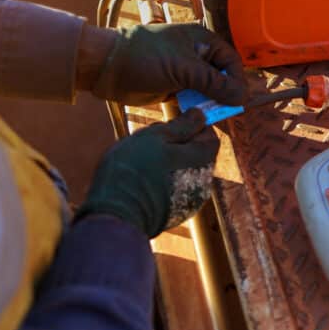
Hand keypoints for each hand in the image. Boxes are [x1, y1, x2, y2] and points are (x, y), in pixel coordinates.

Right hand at [76, 108, 219, 236]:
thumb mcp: (155, 137)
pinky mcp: (178, 214)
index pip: (210, 135)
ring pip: (186, 173)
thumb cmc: (134, 170)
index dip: (193, 126)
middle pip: (198, 155)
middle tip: (151, 144)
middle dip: (179, 146)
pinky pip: (176, 191)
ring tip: (144, 164)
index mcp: (203, 160)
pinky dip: (165, 184)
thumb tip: (200, 114)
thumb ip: (182, 125)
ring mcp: (193, 201)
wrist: (117, 215)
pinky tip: (144, 183)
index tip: (173, 123)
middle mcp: (205, 182)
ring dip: (172, 165)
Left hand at [81, 22, 246, 105]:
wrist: (107, 67)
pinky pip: (194, 100)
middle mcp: (196, 55)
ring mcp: (184, 73)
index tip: (237, 99)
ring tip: (212, 115)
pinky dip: (198, 109)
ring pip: (209, 91)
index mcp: (202, 41)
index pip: (231, 62)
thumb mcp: (184, 69)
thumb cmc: (145, 58)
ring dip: (212, 104)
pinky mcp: (174, 88)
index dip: (237, 80)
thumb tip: (242, 96)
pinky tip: (198, 117)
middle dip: (225, 94)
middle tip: (226, 111)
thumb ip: (215, 84)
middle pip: (222, 77)